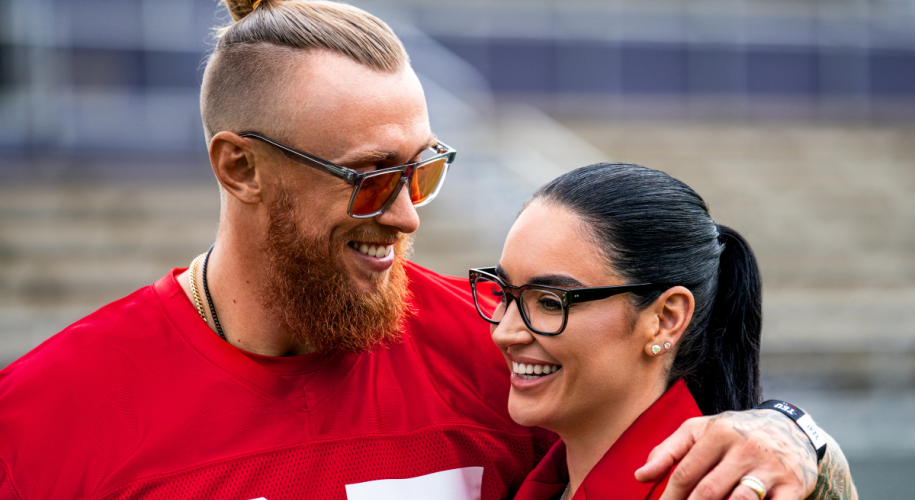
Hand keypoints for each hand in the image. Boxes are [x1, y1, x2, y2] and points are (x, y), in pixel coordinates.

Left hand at [634, 409, 816, 499]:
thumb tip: (640, 476)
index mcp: (718, 433)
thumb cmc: (734, 433)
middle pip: (708, 491)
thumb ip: (667, 451)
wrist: (791, 429)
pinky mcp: (793, 486)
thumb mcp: (699, 431)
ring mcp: (770, 468)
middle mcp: (745, 448)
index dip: (669, 498)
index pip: (685, 474)